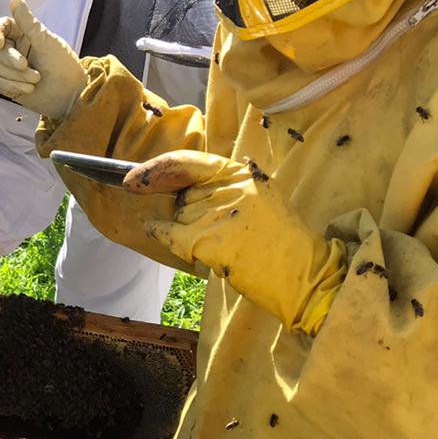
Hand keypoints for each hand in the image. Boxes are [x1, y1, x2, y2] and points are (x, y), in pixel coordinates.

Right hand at [0, 0, 87, 121]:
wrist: (72, 95)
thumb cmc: (64, 65)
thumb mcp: (46, 41)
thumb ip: (28, 22)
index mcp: (24, 35)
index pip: (1, 28)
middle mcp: (16, 50)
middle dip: (11, 60)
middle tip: (27, 66)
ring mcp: (12, 69)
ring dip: (16, 76)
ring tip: (36, 80)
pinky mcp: (10, 86)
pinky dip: (12, 87)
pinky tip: (28, 89)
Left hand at [124, 150, 345, 334]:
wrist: (304, 276)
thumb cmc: (283, 243)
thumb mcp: (262, 199)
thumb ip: (228, 188)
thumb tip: (185, 187)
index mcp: (241, 173)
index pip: (188, 162)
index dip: (156, 168)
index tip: (133, 177)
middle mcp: (227, 187)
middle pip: (182, 193)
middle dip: (183, 208)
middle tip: (208, 227)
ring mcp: (216, 212)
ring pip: (179, 215)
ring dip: (186, 229)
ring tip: (223, 245)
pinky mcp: (208, 239)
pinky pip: (170, 233)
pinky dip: (160, 233)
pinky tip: (154, 230)